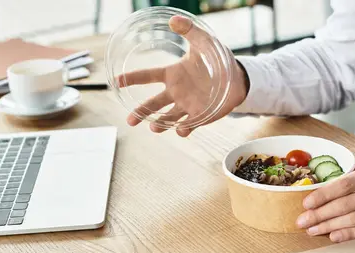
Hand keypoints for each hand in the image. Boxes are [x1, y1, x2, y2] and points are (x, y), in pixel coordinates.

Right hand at [116, 16, 249, 136]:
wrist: (237, 78)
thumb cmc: (217, 59)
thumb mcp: (204, 42)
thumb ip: (189, 31)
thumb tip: (174, 20)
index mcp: (172, 75)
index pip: (148, 76)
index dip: (132, 78)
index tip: (117, 82)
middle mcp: (176, 92)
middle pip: (153, 104)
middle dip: (141, 112)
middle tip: (130, 120)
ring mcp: (187, 106)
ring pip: (168, 118)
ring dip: (160, 124)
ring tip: (153, 128)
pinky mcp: (200, 116)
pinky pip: (189, 125)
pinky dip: (184, 129)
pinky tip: (180, 130)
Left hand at [296, 157, 354, 241]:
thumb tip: (342, 176)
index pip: (343, 184)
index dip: (322, 195)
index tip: (306, 203)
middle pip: (344, 204)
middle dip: (319, 214)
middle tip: (301, 222)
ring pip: (353, 219)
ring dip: (329, 226)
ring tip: (313, 231)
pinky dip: (350, 234)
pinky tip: (334, 236)